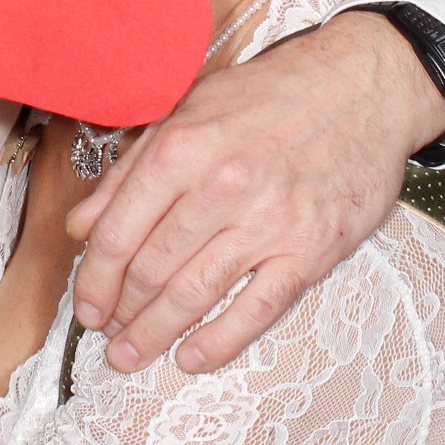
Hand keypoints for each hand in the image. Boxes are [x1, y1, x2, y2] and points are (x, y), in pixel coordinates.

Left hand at [68, 10, 444, 372]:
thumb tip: (82, 224)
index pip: (117, 232)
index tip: (85, 304)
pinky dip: (220, 341)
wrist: (362, 87)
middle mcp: (221, 186)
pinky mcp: (310, 249)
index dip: (93, 278)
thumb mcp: (188, 110)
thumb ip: (130, 170)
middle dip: (121, 312)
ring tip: (133, 355)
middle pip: (151, 269)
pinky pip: (257, 309)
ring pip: (195, 293)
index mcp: (182, 148)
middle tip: (108, 334)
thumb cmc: (272, 95)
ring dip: (156, 333)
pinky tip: (192, 357)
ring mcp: (268, 221)